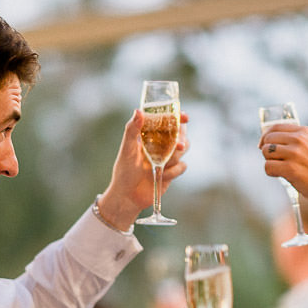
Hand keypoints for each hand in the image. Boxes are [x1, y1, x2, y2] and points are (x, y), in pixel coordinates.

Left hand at [97, 109, 190, 228]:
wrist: (128, 197)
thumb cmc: (124, 171)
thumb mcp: (127, 149)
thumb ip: (132, 130)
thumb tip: (138, 111)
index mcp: (150, 135)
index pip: (167, 121)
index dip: (177, 117)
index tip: (184, 116)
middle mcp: (161, 144)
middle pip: (180, 133)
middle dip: (182, 136)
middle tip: (179, 144)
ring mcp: (167, 158)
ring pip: (184, 148)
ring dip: (177, 154)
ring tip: (164, 161)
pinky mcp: (172, 172)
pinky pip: (182, 166)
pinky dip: (174, 170)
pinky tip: (162, 175)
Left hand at [258, 122, 307, 203]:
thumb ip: (295, 140)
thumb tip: (268, 140)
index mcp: (304, 132)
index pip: (275, 128)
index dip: (266, 137)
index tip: (263, 145)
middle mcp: (299, 140)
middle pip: (268, 140)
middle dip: (267, 151)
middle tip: (276, 160)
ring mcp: (294, 154)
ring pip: (266, 152)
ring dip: (270, 161)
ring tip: (281, 168)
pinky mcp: (290, 169)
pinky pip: (268, 167)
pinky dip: (271, 172)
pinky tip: (281, 175)